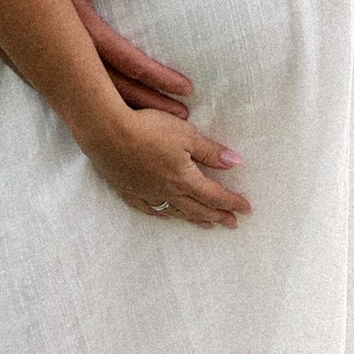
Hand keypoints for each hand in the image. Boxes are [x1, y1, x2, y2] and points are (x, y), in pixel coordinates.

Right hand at [52, 0, 195, 119]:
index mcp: (85, 33)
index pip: (131, 62)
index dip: (159, 77)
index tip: (185, 87)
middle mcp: (75, 57)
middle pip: (122, 90)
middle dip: (155, 105)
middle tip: (185, 118)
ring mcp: (61, 70)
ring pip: (104, 99)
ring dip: (135, 111)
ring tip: (162, 121)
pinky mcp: (50, 75)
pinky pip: (83, 97)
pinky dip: (107, 109)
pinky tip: (120, 118)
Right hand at [93, 92, 248, 227]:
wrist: (107, 133)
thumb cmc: (149, 129)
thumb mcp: (186, 135)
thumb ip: (210, 152)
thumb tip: (236, 163)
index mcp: (184, 179)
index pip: (215, 195)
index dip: (232, 202)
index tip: (246, 210)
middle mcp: (168, 192)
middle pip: (198, 208)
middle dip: (218, 216)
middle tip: (232, 224)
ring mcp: (147, 193)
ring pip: (176, 211)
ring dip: (193, 218)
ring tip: (205, 224)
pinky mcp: (129, 190)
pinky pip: (149, 209)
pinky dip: (162, 214)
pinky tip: (166, 216)